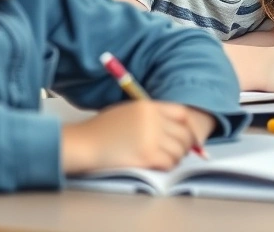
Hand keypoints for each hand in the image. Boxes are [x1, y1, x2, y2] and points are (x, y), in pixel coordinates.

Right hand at [61, 100, 207, 173]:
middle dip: (185, 145)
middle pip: (184, 133)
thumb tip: (175, 129)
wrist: (83, 144)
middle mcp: (153, 120)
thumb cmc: (101, 131)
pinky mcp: (147, 155)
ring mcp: (151, 137)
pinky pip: (169, 162)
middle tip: (178, 152)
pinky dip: (167, 166)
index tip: (190, 136)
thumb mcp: (128, 112)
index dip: (189, 126)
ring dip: (175, 157)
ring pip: (179, 150)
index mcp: (149, 106)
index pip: (182, 114)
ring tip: (164, 160)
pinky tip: (158, 166)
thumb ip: (151, 116)